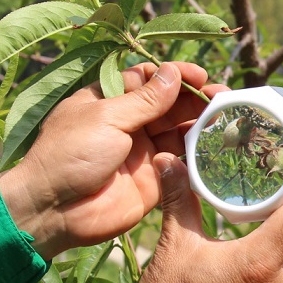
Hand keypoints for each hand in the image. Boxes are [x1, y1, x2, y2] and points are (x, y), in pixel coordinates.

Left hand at [0, 61, 224, 257]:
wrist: (55, 210)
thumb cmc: (70, 155)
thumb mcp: (106, 118)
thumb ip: (144, 99)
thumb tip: (174, 72)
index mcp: (110, 100)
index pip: (149, 79)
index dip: (175, 75)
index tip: (200, 74)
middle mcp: (129, 124)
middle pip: (170, 104)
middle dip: (196, 98)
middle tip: (223, 97)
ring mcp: (142, 152)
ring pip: (179, 131)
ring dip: (202, 124)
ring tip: (227, 118)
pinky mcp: (154, 179)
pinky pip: (181, 162)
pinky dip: (199, 154)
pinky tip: (217, 146)